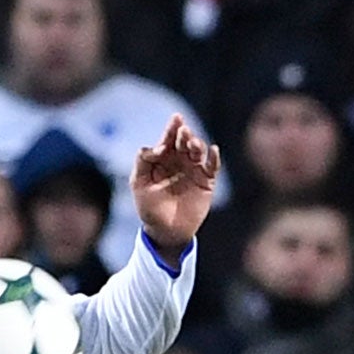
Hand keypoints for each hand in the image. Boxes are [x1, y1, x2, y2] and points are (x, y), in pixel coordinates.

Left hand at [131, 112, 220, 254]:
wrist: (166, 231)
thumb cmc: (149, 208)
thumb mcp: (139, 184)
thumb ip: (142, 163)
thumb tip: (155, 147)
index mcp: (162, 159)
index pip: (168, 139)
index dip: (171, 129)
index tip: (174, 122)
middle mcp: (179, 161)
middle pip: (184, 141)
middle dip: (184, 134)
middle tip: (183, 131)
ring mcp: (193, 170)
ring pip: (198, 151)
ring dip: (197, 144)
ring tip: (193, 144)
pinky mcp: (206, 181)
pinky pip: (212, 166)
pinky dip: (214, 158)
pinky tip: (213, 151)